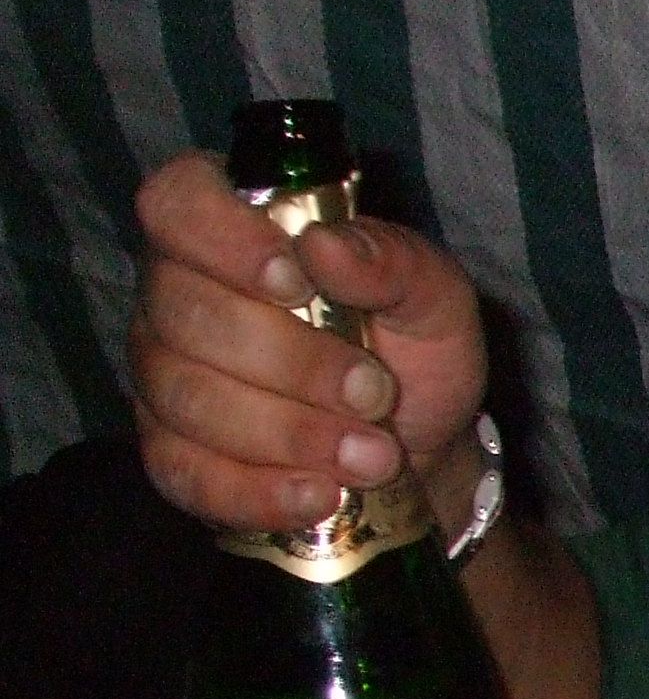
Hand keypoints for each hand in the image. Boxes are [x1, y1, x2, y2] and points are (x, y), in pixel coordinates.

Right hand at [129, 151, 489, 538]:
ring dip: (289, 432)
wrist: (419, 447)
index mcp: (232, 233)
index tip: (296, 283)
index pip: (177, 202)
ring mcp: (165, 378)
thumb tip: (324, 245)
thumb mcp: (433, 296)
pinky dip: (258, 490)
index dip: (222, 238)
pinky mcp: (173, 455)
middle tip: (376, 394)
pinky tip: (320, 495)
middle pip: (187, 315)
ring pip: (188, 398)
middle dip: (293, 363)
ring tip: (373, 455)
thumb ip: (392, 260)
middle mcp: (177, 297)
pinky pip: (186, 474)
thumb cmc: (413, 351)